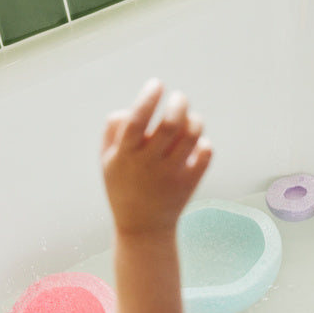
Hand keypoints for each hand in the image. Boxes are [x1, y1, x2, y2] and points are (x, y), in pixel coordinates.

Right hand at [102, 79, 211, 236]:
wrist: (143, 228)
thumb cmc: (123, 186)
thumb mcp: (108, 160)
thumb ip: (114, 129)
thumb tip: (134, 106)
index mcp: (126, 155)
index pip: (137, 120)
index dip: (148, 98)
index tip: (157, 84)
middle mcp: (150, 164)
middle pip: (171, 124)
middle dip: (178, 102)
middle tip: (178, 98)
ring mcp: (172, 174)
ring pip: (192, 136)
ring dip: (194, 119)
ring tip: (189, 118)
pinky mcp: (190, 183)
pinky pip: (206, 154)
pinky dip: (204, 143)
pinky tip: (194, 145)